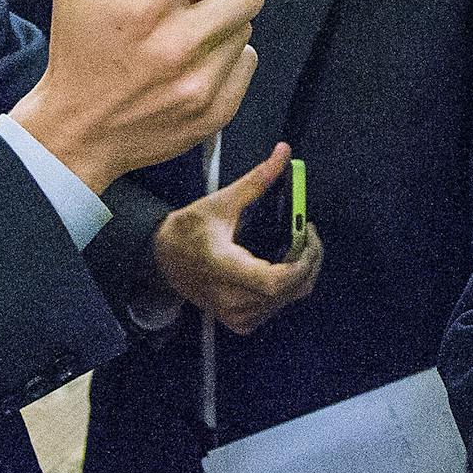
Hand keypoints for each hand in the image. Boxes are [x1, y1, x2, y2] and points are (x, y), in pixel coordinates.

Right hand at [10, 0, 261, 191]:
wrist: (77, 132)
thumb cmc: (78, 52)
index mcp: (142, 7)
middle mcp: (178, 45)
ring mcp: (202, 81)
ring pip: (245, 26)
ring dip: (220, 24)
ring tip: (183, 36)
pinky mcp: (219, 109)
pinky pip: (246, 61)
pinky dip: (225, 57)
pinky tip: (191, 64)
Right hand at [152, 143, 321, 332]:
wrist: (162, 258)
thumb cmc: (189, 229)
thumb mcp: (221, 201)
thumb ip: (257, 179)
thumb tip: (283, 151)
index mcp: (223, 268)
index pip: (274, 281)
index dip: (301, 262)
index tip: (306, 233)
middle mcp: (230, 298)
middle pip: (290, 290)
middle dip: (310, 259)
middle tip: (308, 231)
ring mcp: (235, 314)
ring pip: (290, 299)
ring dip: (303, 271)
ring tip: (300, 242)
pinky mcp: (240, 321)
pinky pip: (278, 306)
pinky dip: (290, 286)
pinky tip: (286, 264)